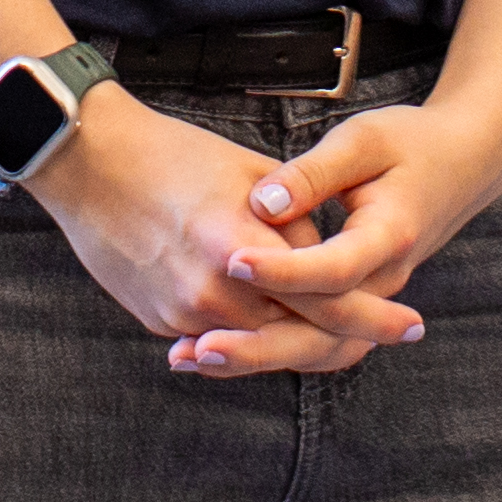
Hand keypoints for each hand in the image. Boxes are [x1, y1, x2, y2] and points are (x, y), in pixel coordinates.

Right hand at [20, 88, 415, 378]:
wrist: (89, 164)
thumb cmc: (174, 156)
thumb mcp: (251, 176)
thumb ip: (296, 224)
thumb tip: (328, 262)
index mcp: (243, 249)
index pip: (326, 301)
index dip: (375, 318)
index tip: (412, 323)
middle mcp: (213, 294)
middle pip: (297, 338)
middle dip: (346, 340)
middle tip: (385, 336)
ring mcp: (183, 315)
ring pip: (260, 345)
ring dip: (297, 337)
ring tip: (334, 326)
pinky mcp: (160, 322)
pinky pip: (220, 339)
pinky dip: (249, 332)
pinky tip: (271, 318)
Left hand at [213, 91, 501, 344]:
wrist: (463, 164)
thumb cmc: (410, 143)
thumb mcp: (365, 140)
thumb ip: (315, 173)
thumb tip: (264, 203)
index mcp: (392, 236)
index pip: (334, 269)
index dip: (282, 270)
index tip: (230, 258)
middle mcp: (384, 281)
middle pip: (323, 334)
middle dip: (258, 344)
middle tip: (197, 348)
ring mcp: (370, 299)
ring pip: (315, 349)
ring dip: (254, 357)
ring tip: (187, 357)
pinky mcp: (354, 303)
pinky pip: (311, 340)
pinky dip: (265, 348)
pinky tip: (209, 348)